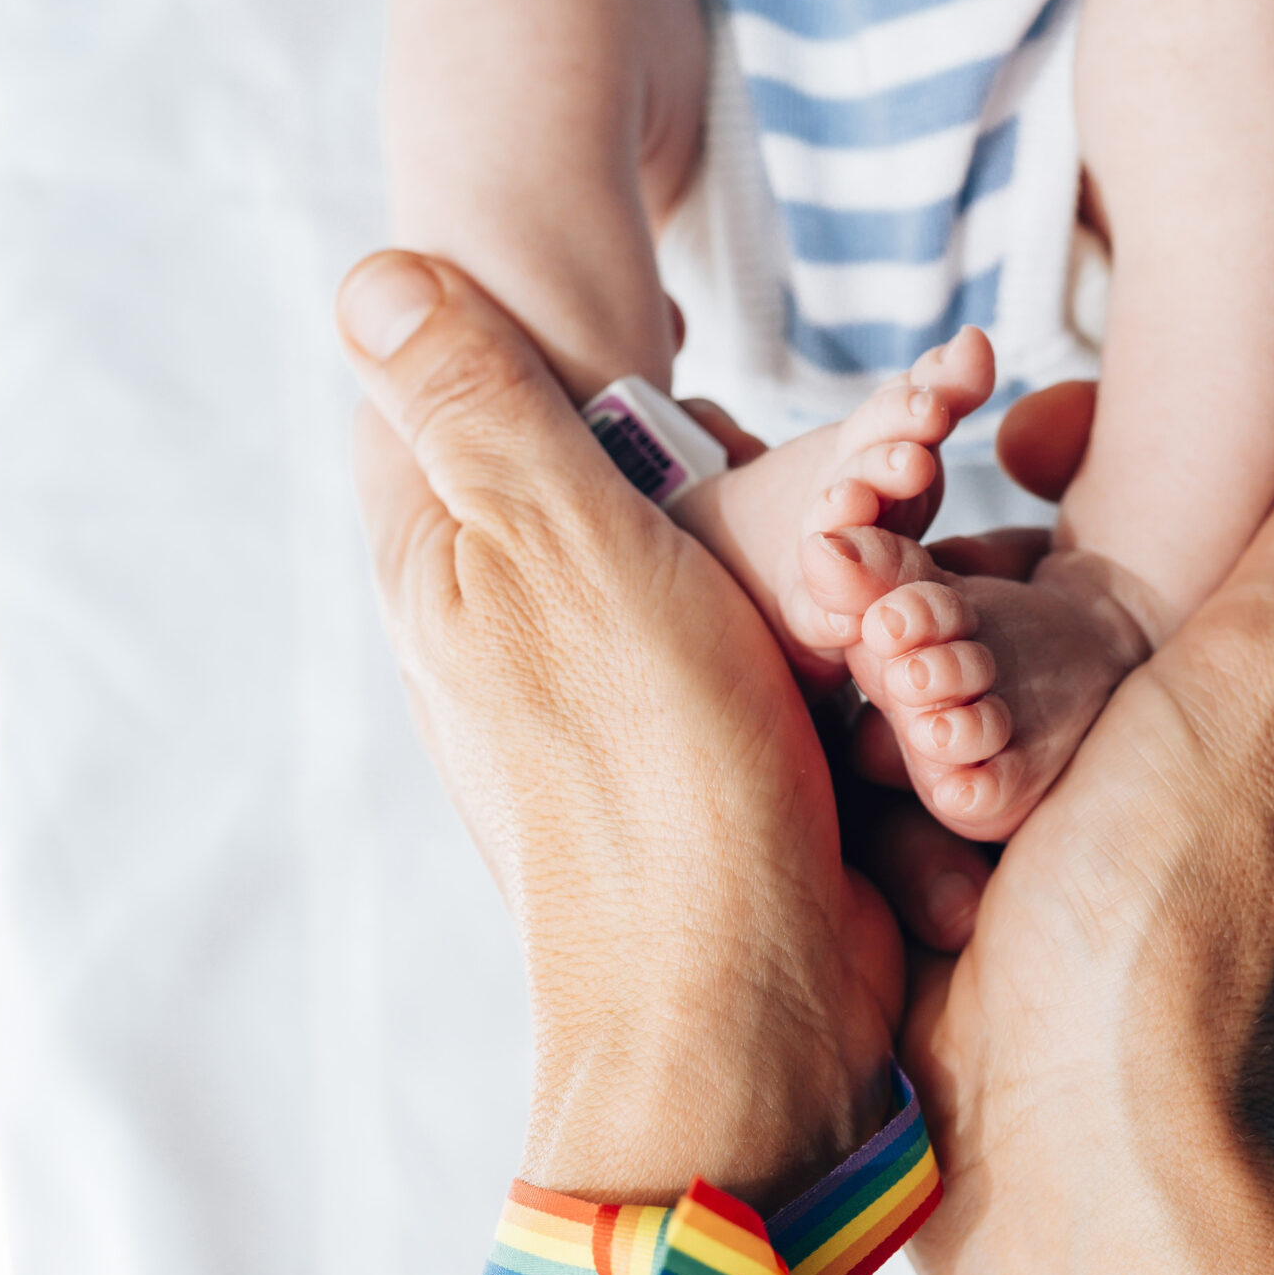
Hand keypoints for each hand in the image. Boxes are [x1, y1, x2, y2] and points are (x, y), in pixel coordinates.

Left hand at [338, 252, 901, 1200]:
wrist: (749, 1003)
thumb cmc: (651, 769)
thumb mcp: (551, 547)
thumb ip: (471, 405)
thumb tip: (362, 271)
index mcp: (449, 570)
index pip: (458, 395)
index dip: (545, 333)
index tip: (653, 336)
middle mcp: (523, 629)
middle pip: (614, 464)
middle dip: (715, 435)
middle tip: (841, 429)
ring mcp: (632, 694)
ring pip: (721, 544)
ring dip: (817, 524)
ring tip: (911, 496)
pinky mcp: (728, 744)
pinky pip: (785, 635)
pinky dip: (845, 612)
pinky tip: (906, 599)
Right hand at [900, 416, 1273, 1231]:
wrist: (1059, 1130)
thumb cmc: (1175, 902)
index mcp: (1250, 696)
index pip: (1160, 518)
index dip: (1092, 455)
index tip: (1026, 436)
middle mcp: (1149, 760)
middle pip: (1027, 595)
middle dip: (962, 584)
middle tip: (904, 589)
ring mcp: (1043, 831)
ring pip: (935, 676)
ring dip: (895, 674)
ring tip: (869, 690)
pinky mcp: (940, 888)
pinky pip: (877, 775)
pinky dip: (865, 770)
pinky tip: (847, 778)